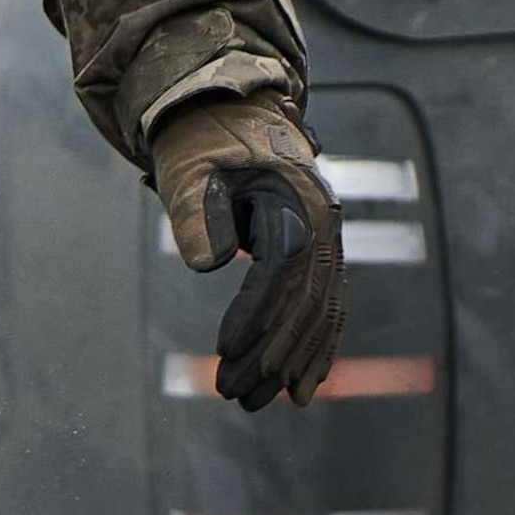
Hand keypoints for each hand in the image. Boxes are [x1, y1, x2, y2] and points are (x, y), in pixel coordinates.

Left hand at [151, 95, 346, 409]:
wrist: (224, 111)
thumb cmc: (199, 141)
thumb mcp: (187, 167)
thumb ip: (195, 212)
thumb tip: (210, 265)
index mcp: (294, 199)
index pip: (282, 268)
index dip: (257, 313)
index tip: (225, 350)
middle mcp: (323, 221)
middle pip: (306, 299)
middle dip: (272, 352)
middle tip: (233, 395)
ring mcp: (327, 237)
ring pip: (320, 310)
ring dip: (292, 361)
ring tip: (259, 403)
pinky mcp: (318, 251)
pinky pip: (325, 305)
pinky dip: (316, 347)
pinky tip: (301, 387)